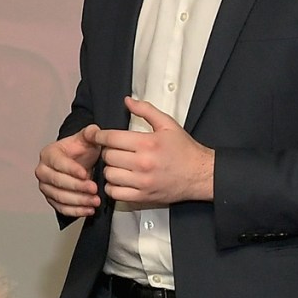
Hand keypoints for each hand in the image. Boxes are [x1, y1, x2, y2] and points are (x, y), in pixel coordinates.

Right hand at [36, 125, 103, 217]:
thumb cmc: (82, 151)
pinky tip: (89, 210)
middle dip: (77, 187)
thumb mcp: (87, 138)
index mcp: (49, 154)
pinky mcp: (52, 200)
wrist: (81, 163)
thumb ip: (91, 133)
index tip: (85, 174)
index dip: (71, 169)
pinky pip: (61, 208)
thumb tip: (94, 131)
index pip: (58, 163)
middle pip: (57, 182)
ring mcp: (46, 187)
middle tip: (94, 188)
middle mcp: (43, 171)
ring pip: (59, 197)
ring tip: (95, 201)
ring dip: (78, 201)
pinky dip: (75, 211)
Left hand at [98, 98, 214, 206]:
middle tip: (114, 150)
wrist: (200, 174)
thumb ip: (146, 110)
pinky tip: (120, 179)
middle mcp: (143, 163)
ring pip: (109, 175)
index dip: (100, 136)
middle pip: (108, 156)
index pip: (111, 138)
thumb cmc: (185, 150)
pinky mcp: (143, 196)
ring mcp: (142, 182)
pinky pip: (115, 193)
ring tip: (118, 165)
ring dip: (110, 169)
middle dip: (107, 151)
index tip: (97, 136)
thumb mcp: (168, 124)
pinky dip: (113, 187)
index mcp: (147, 143)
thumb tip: (128, 101)